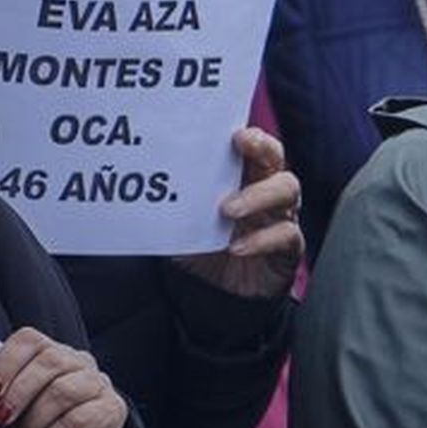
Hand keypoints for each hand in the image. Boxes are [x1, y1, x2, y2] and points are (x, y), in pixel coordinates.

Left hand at [0, 327, 127, 427]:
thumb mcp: (8, 412)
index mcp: (51, 354)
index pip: (30, 339)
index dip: (6, 362)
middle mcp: (79, 362)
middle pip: (50, 360)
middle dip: (18, 393)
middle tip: (0, 420)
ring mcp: (99, 384)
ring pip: (63, 390)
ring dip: (35, 421)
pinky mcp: (112, 410)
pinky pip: (78, 418)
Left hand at [173, 127, 303, 298]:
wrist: (215, 294)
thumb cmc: (202, 247)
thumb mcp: (181, 221)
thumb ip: (173, 203)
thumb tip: (139, 187)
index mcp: (242, 176)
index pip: (253, 146)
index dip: (250, 136)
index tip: (235, 133)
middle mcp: (266, 190)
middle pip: (276, 158)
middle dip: (262, 148)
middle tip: (241, 147)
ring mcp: (280, 216)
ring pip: (286, 190)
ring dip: (258, 195)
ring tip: (228, 210)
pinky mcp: (287, 247)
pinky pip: (285, 235)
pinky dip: (261, 240)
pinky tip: (237, 247)